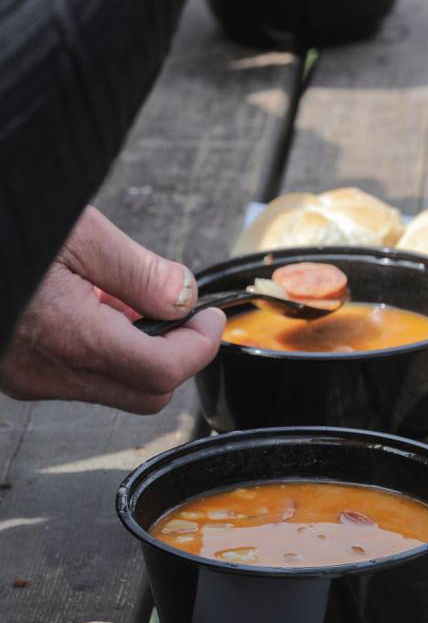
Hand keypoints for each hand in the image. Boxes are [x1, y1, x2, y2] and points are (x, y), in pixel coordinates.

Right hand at [0, 206, 224, 413]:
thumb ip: (141, 273)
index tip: (211, 319)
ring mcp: (28, 381)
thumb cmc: (1, 228)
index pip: (164, 372)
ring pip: (113, 389)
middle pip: (146, 394)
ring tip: (122, 298)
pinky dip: (101, 352)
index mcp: (70, 339)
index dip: (200, 346)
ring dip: (136, 352)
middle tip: (183, 315)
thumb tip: (184, 297)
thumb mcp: (80, 234)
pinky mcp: (16, 376)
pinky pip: (78, 379)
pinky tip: (89, 309)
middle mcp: (47, 373)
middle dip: (175, 357)